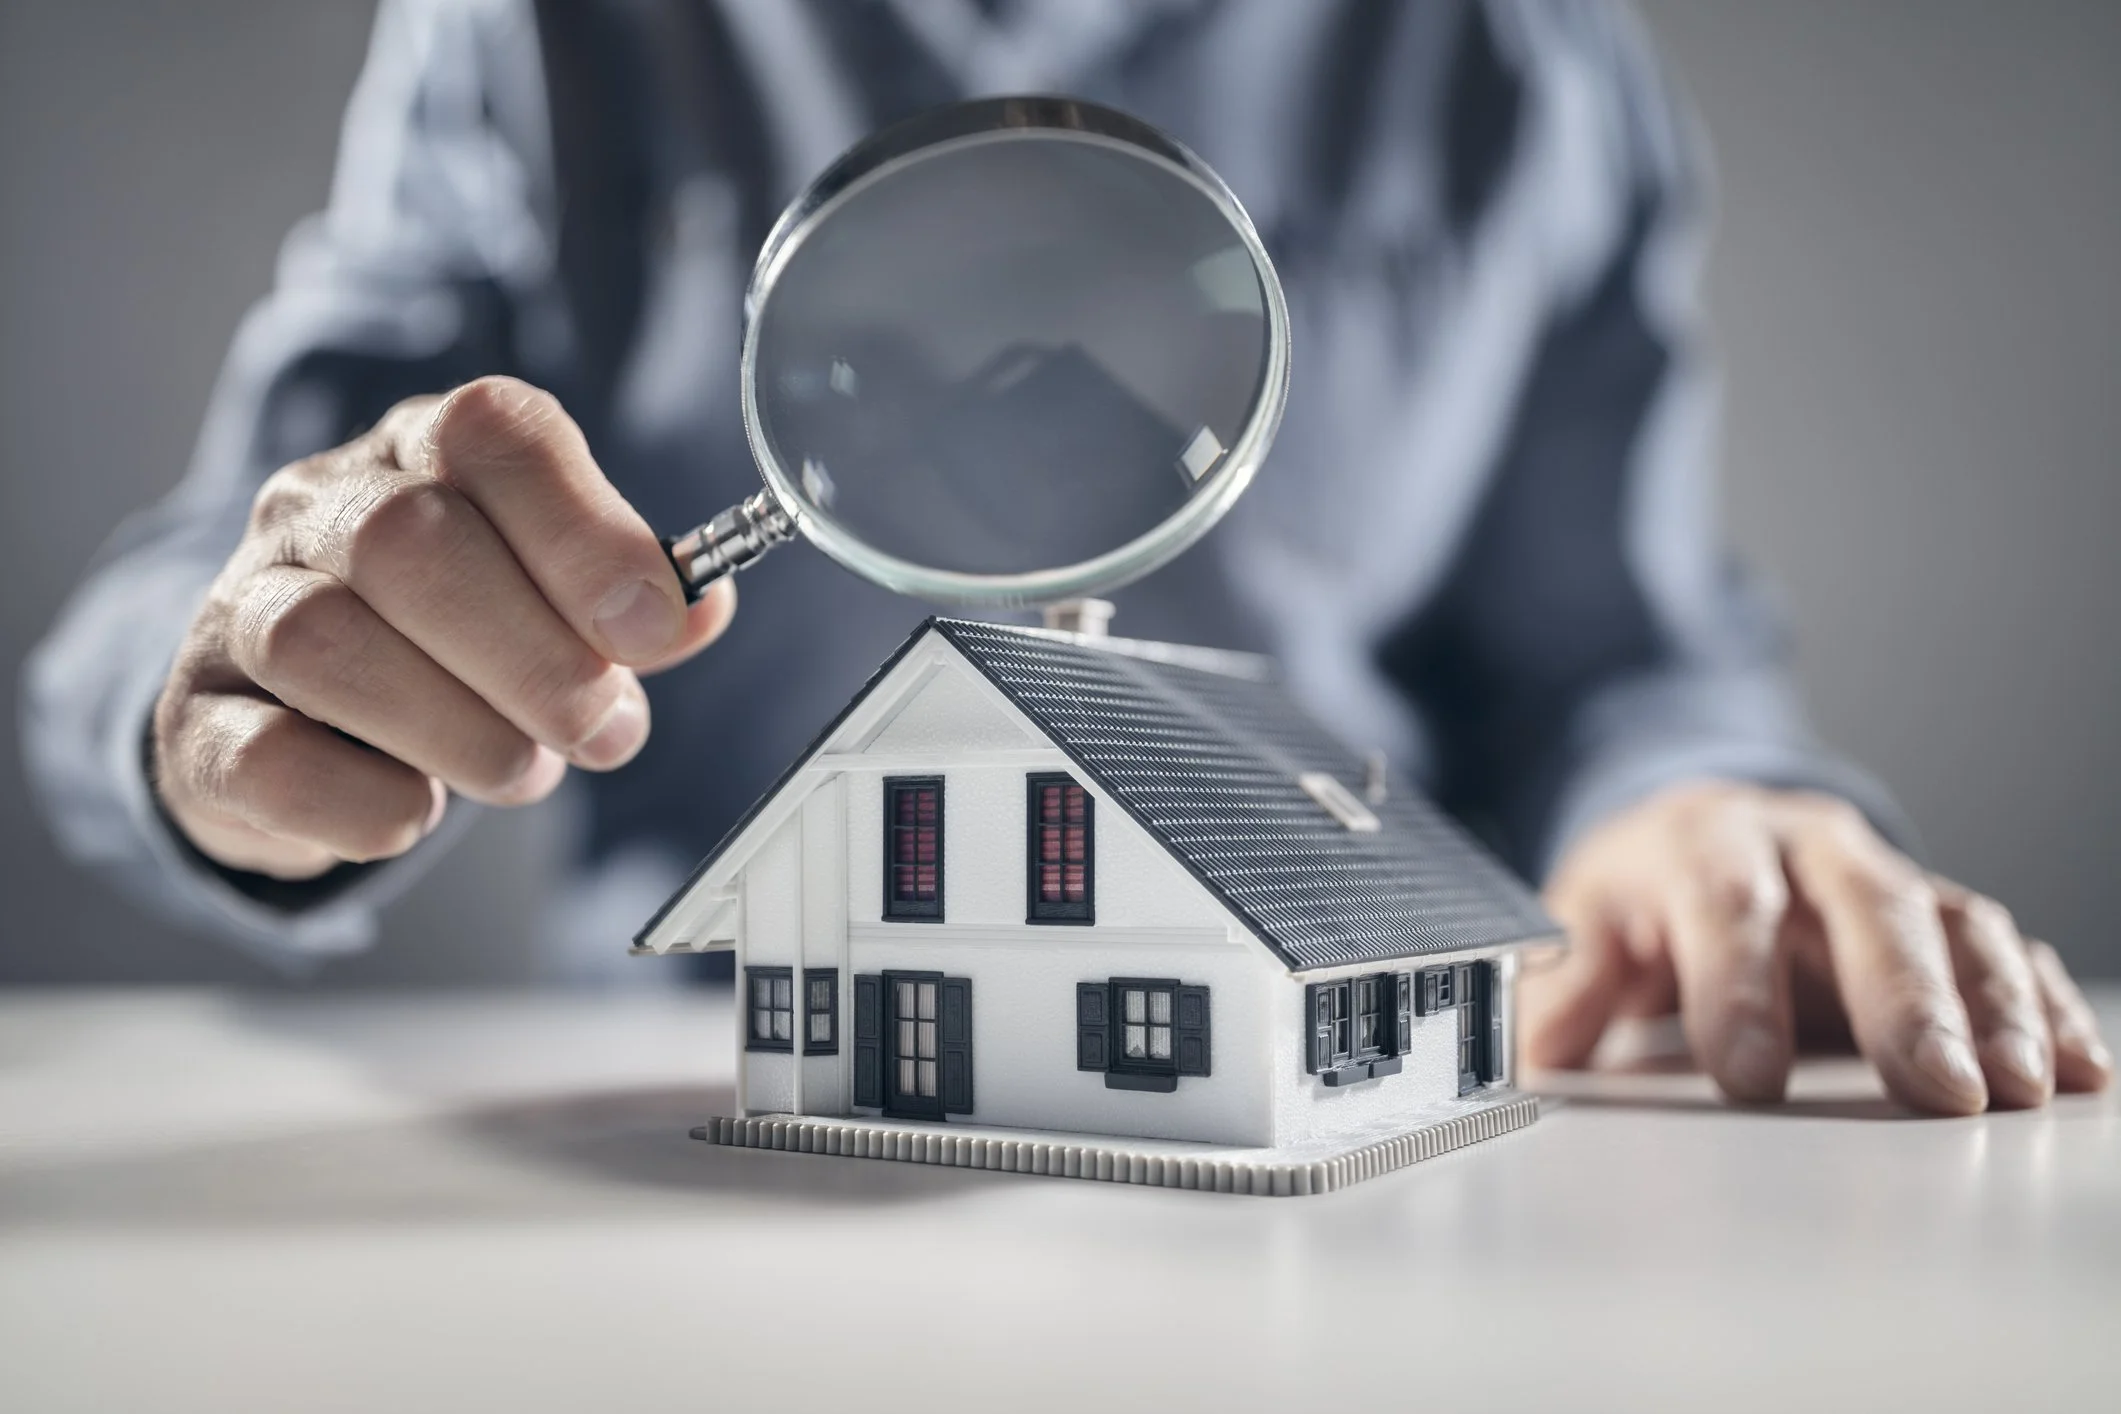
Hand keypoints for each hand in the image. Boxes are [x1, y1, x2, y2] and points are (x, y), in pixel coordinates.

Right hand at [153, 377, 736, 879]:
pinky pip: (264, 757)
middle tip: (601, 731)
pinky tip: (416, 810)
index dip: (587, 534)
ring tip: (521, 770)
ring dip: (458, 729)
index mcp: (424, 451)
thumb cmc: (453, 642)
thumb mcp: (555, 599)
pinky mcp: (195, 723)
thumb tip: (699, 610)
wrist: (302, 716)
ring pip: (326, 641)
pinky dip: (363, 800)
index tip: (654, 631)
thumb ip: (630, 603)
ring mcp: (239, 607)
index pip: (493, 434)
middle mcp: (318, 506)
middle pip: (409, 543)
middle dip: (534, 657)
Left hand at [1524, 780, 2112, 1112]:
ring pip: (1949, 924)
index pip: (1725, 905)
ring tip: (2016, 1090)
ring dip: (1991, 1010)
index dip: (1738, 987)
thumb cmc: (1645, 890)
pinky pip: (2004, 952)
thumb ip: (1565, 980)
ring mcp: (1882, 877)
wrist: (1699, 831)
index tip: (1748, 1076)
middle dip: (1903, 999)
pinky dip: (2043, 1006)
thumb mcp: (1585, 918)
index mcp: (1708, 842)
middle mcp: (1808, 848)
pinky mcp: (1938, 917)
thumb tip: (1532, 1043)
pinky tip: (2074, 1069)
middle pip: (1865, 908)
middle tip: (1936, 1088)